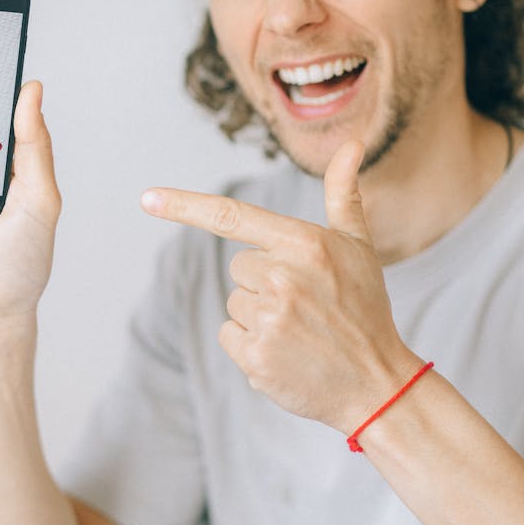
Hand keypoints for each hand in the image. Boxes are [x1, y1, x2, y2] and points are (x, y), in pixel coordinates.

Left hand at [141, 139, 418, 433]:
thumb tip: (352, 143)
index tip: (147, 198)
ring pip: (235, 303)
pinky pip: (230, 336)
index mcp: (304, 244)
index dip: (184, 206)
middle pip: (239, 267)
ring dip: (259, 316)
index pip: (231, 216)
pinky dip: (251, 346)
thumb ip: (342, 194)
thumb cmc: (364, 307)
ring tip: (300, 330)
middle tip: (304, 303)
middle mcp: (283, 278)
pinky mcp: (256, 358)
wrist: (376, 382)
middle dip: (264, 282)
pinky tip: (286, 353)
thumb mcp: (358, 246)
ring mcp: (269, 320)